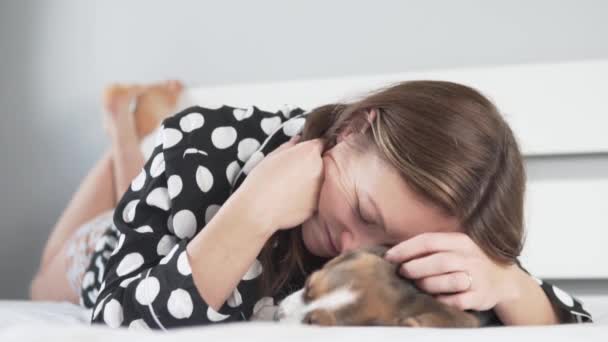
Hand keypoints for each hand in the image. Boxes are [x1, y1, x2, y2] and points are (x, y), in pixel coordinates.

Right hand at [236, 135, 324, 231]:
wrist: (257, 210)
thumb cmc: (261, 181)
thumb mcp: (272, 156)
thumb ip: (289, 146)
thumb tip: (298, 140)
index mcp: (309, 152)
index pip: (321, 143)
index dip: (312, 148)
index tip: (304, 154)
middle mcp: (319, 169)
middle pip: (321, 163)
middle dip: (311, 165)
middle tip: (292, 173)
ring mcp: (320, 188)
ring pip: (318, 181)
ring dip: (310, 182)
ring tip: (289, 188)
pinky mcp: (317, 205)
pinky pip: (314, 198)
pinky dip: (306, 198)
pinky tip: (290, 200)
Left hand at [384, 232, 520, 310]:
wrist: (503, 279)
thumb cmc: (467, 261)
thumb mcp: (454, 247)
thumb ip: (430, 248)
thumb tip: (394, 253)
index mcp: (461, 241)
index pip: (429, 241)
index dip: (406, 249)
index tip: (389, 257)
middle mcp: (471, 258)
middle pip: (438, 261)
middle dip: (415, 267)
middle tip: (402, 272)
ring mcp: (478, 278)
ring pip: (448, 281)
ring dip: (427, 284)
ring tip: (417, 285)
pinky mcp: (481, 297)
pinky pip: (456, 301)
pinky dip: (441, 300)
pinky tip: (434, 297)